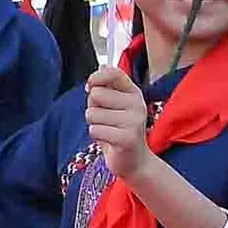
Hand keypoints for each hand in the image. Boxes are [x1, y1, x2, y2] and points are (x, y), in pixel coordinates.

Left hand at [86, 62, 155, 182]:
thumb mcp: (113, 106)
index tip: (91, 86)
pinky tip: (109, 141)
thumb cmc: (118, 130)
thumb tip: (102, 66)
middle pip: (95, 94)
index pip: (112, 73)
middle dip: (92, 108)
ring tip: (108, 130)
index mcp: (133, 92)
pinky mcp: (127, 138)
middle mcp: (137, 104)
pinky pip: (94, 130)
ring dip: (93, 124)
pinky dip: (96, 137)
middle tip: (105, 119)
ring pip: (92, 114)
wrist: (134, 161)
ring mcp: (134, 121)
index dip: (95, 77)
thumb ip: (105, 88)